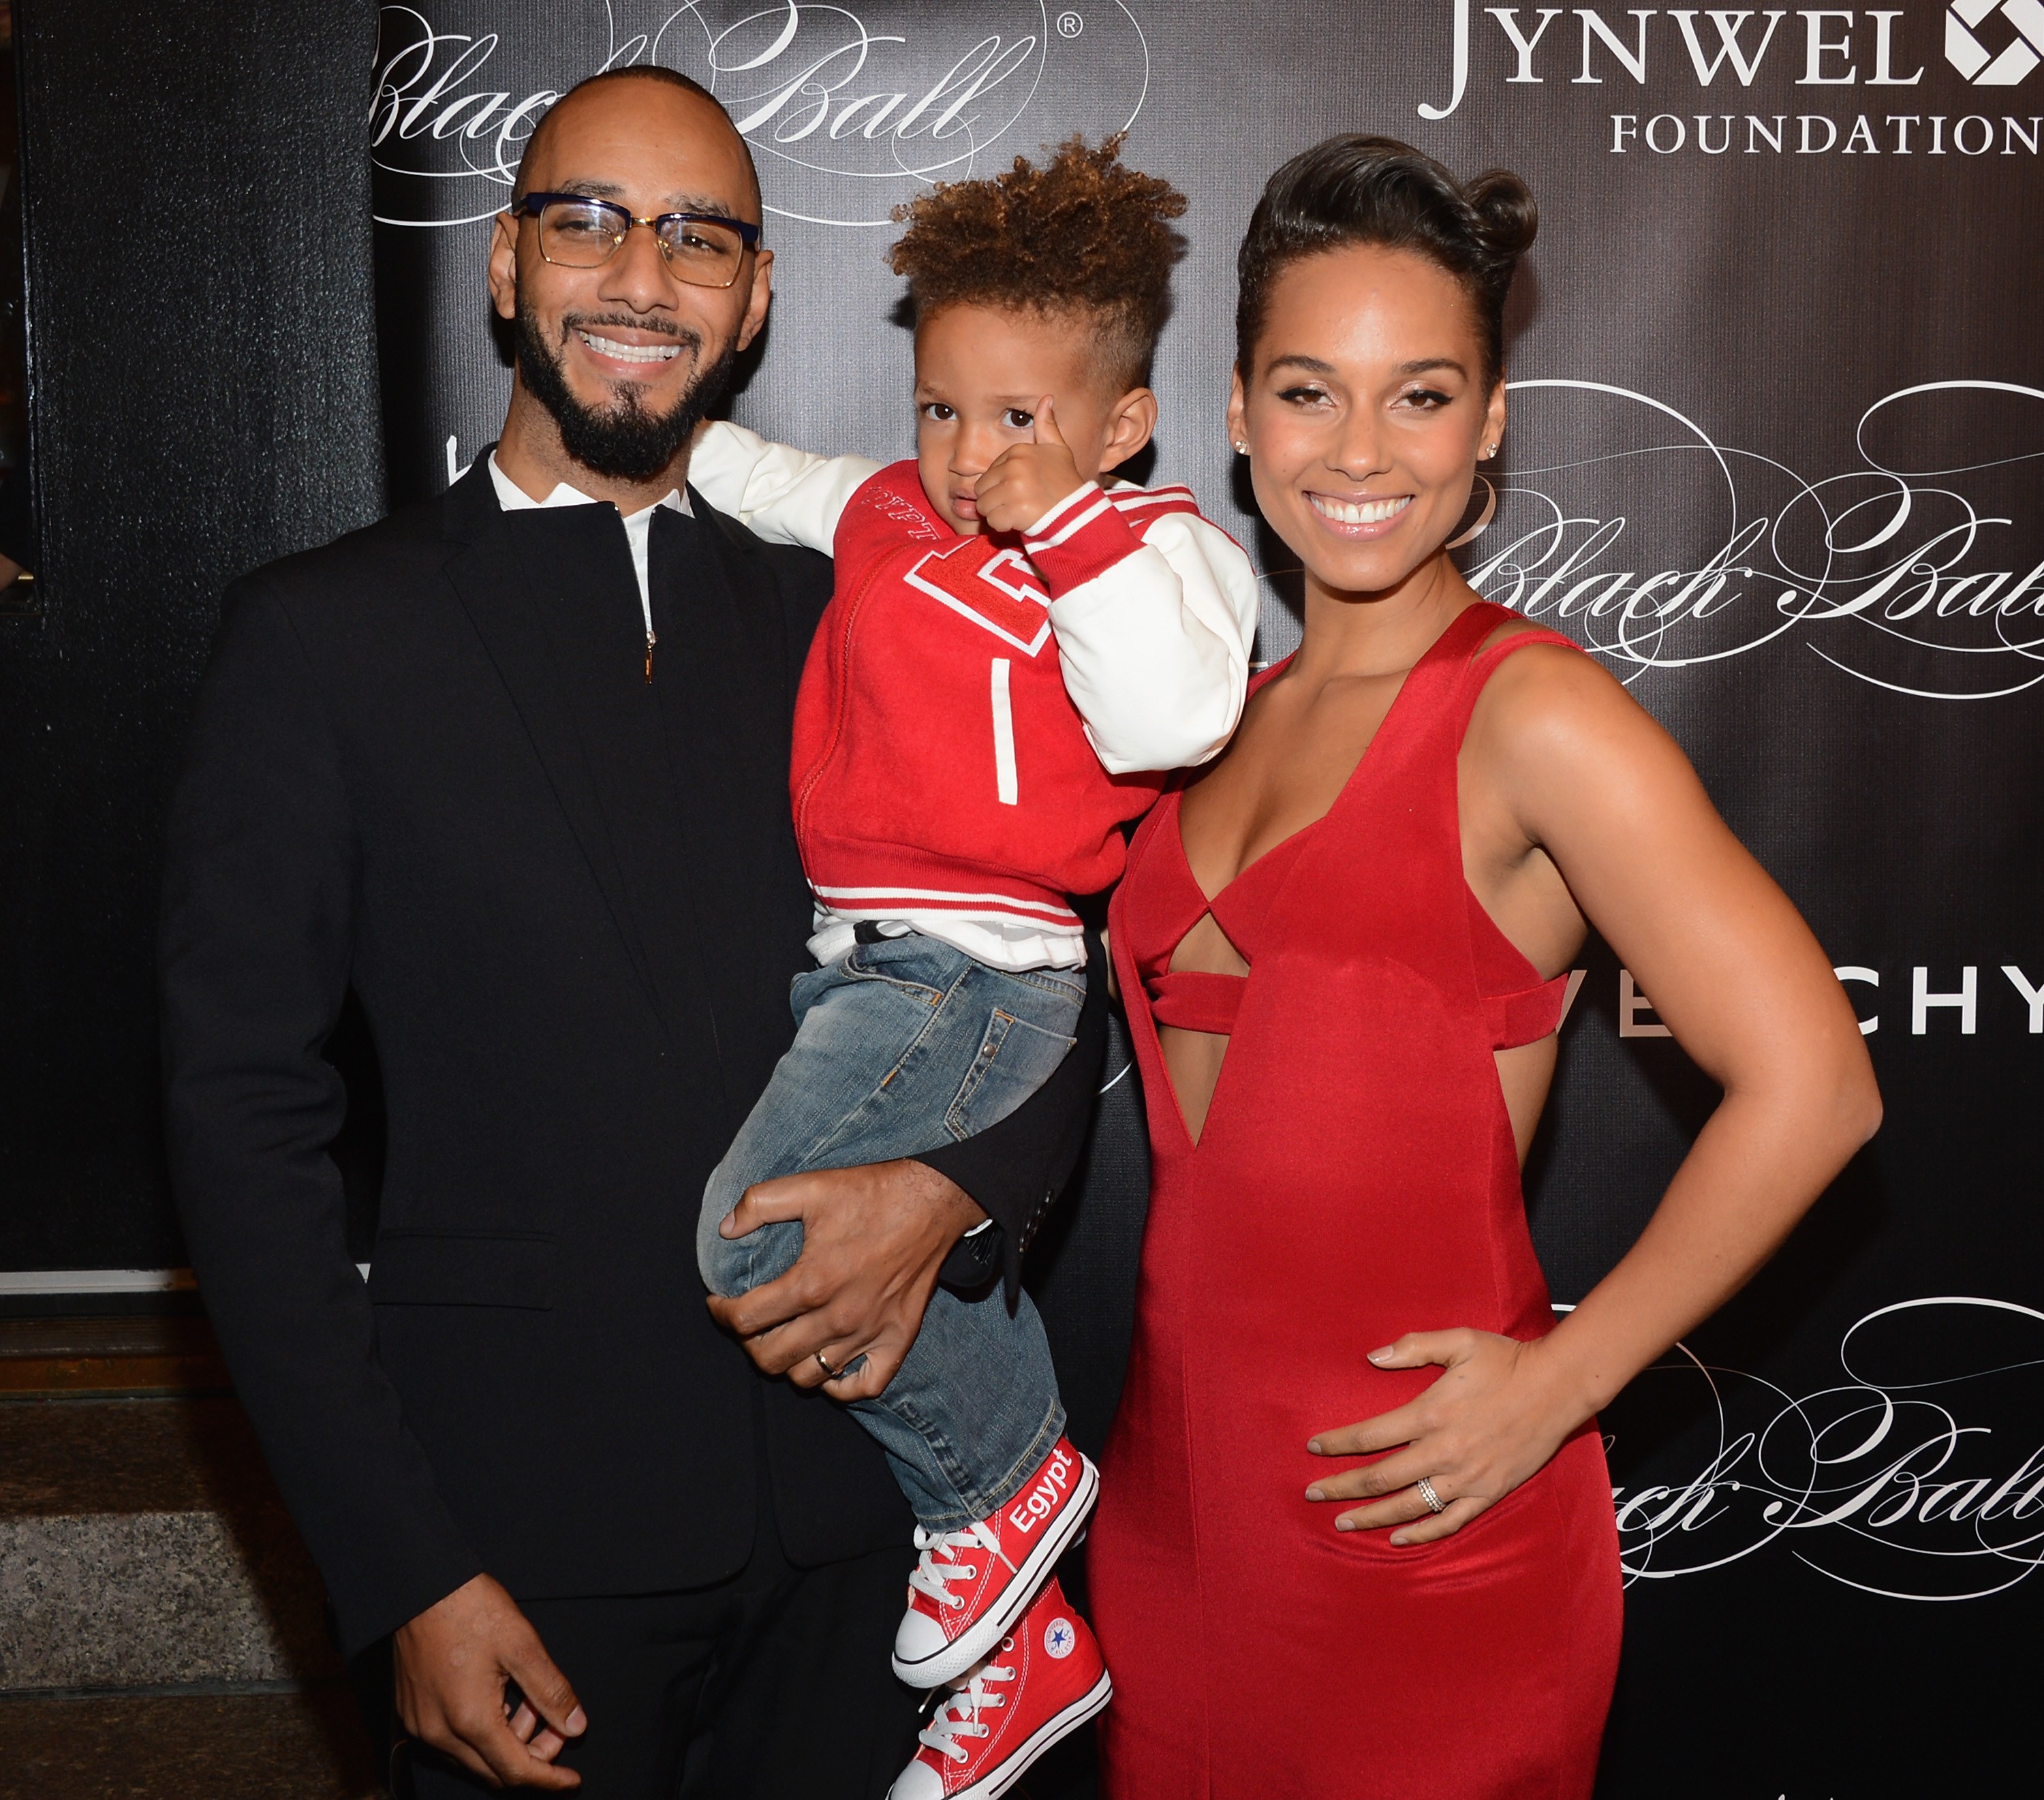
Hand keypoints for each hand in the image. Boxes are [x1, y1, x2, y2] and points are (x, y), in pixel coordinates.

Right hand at [393, 1573, 585, 1788]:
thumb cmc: (470, 1608)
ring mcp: (421, 1726)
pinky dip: (482, 1731)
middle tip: (558, 1725)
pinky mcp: (412, 1713)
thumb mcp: (523, 1645)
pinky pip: (453, 1741)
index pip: (516, 1771)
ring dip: (507, 1741)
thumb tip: (576, 1726)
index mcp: (470, 1721)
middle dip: (532, 1756)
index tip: (572, 1779)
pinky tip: (500, 1697)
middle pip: (494, 1772)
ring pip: (473, 1758)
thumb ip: (551, 1691)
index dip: (549, 1778)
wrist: (422, 1585)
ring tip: (529, 1699)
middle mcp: (439, 1734)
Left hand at [704, 1158, 983, 1400]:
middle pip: (770, 1358)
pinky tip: (827, 1364)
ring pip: (809, 1378)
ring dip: (788, 1363)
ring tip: (784, 1339)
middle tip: (751, 1322)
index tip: (718, 1303)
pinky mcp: (898, 1341)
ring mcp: (870, 1334)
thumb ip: (759, 1203)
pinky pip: (864, 1386)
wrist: (933, 1202)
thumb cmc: (871, 1194)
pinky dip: (840, 1385)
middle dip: (749, 1343)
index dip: (721, 1313)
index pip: (746, 1319)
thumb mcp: (811, 1186)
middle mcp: (838, 1317)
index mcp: (812, 1281)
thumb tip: (725, 1230)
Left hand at [975, 396, 1084, 534]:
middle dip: (996, 501)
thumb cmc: (1066, 482)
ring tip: (1019, 512)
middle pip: (982, 490)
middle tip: (1018, 504)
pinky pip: (993, 521)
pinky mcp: (1015, 510)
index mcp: (1019, 451)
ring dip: (998, 514)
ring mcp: (1014, 488)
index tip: (1021, 490)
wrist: (1078, 512)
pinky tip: (1020, 521)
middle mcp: (1015, 467)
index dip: (1001, 486)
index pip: (989, 472)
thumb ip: (1047, 426)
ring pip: (984, 506)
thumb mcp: (1059, 449)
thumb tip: (1047, 398)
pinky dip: (1003, 526)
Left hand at [1303, 1329, 1584, 1544]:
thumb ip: (1412, 1347)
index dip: (1337, 1443)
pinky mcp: (1488, 1493)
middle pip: (1380, 1477)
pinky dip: (1420, 1533)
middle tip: (1312, 1493)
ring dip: (1371, 1516)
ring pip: (1408, 1505)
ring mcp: (1466, 1477)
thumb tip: (1371, 1357)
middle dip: (1341, 1487)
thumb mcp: (1458, 1341)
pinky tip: (1397, 1538)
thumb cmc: (1507, 1360)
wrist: (1558, 1387)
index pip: (1370, 1435)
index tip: (1313, 1447)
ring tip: (1342, 1521)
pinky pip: (1447, 1521)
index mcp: (1431, 1413)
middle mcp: (1444, 1451)